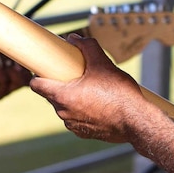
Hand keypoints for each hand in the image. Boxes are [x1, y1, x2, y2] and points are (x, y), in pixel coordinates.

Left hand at [0, 44, 31, 108]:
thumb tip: (3, 39)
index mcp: (14, 74)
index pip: (28, 72)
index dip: (28, 65)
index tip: (21, 55)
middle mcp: (11, 84)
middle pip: (22, 79)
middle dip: (16, 67)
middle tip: (5, 59)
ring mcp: (1, 92)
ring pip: (4, 79)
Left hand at [29, 34, 145, 143]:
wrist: (137, 121)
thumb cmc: (119, 95)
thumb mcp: (103, 63)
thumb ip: (87, 47)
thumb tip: (75, 39)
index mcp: (63, 96)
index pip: (36, 85)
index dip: (37, 75)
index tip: (43, 69)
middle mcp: (64, 113)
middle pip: (51, 95)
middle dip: (59, 84)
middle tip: (72, 75)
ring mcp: (74, 125)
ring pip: (65, 108)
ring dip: (71, 99)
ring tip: (89, 89)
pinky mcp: (85, 133)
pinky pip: (77, 119)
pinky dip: (82, 111)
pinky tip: (97, 104)